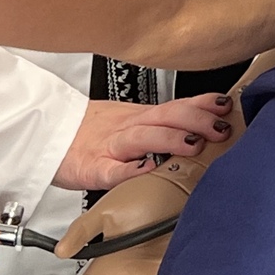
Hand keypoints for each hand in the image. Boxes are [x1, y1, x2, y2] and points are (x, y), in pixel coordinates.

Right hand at [50, 93, 230, 191]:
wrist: (45, 136)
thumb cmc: (90, 131)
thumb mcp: (130, 119)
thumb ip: (163, 122)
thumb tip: (206, 124)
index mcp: (140, 116)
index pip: (177, 105)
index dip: (203, 104)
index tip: (228, 105)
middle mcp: (129, 126)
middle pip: (165, 116)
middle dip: (195, 119)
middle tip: (221, 127)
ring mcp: (110, 146)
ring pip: (142, 138)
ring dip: (169, 139)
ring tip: (192, 144)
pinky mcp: (92, 168)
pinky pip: (112, 170)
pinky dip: (128, 170)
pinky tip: (145, 170)